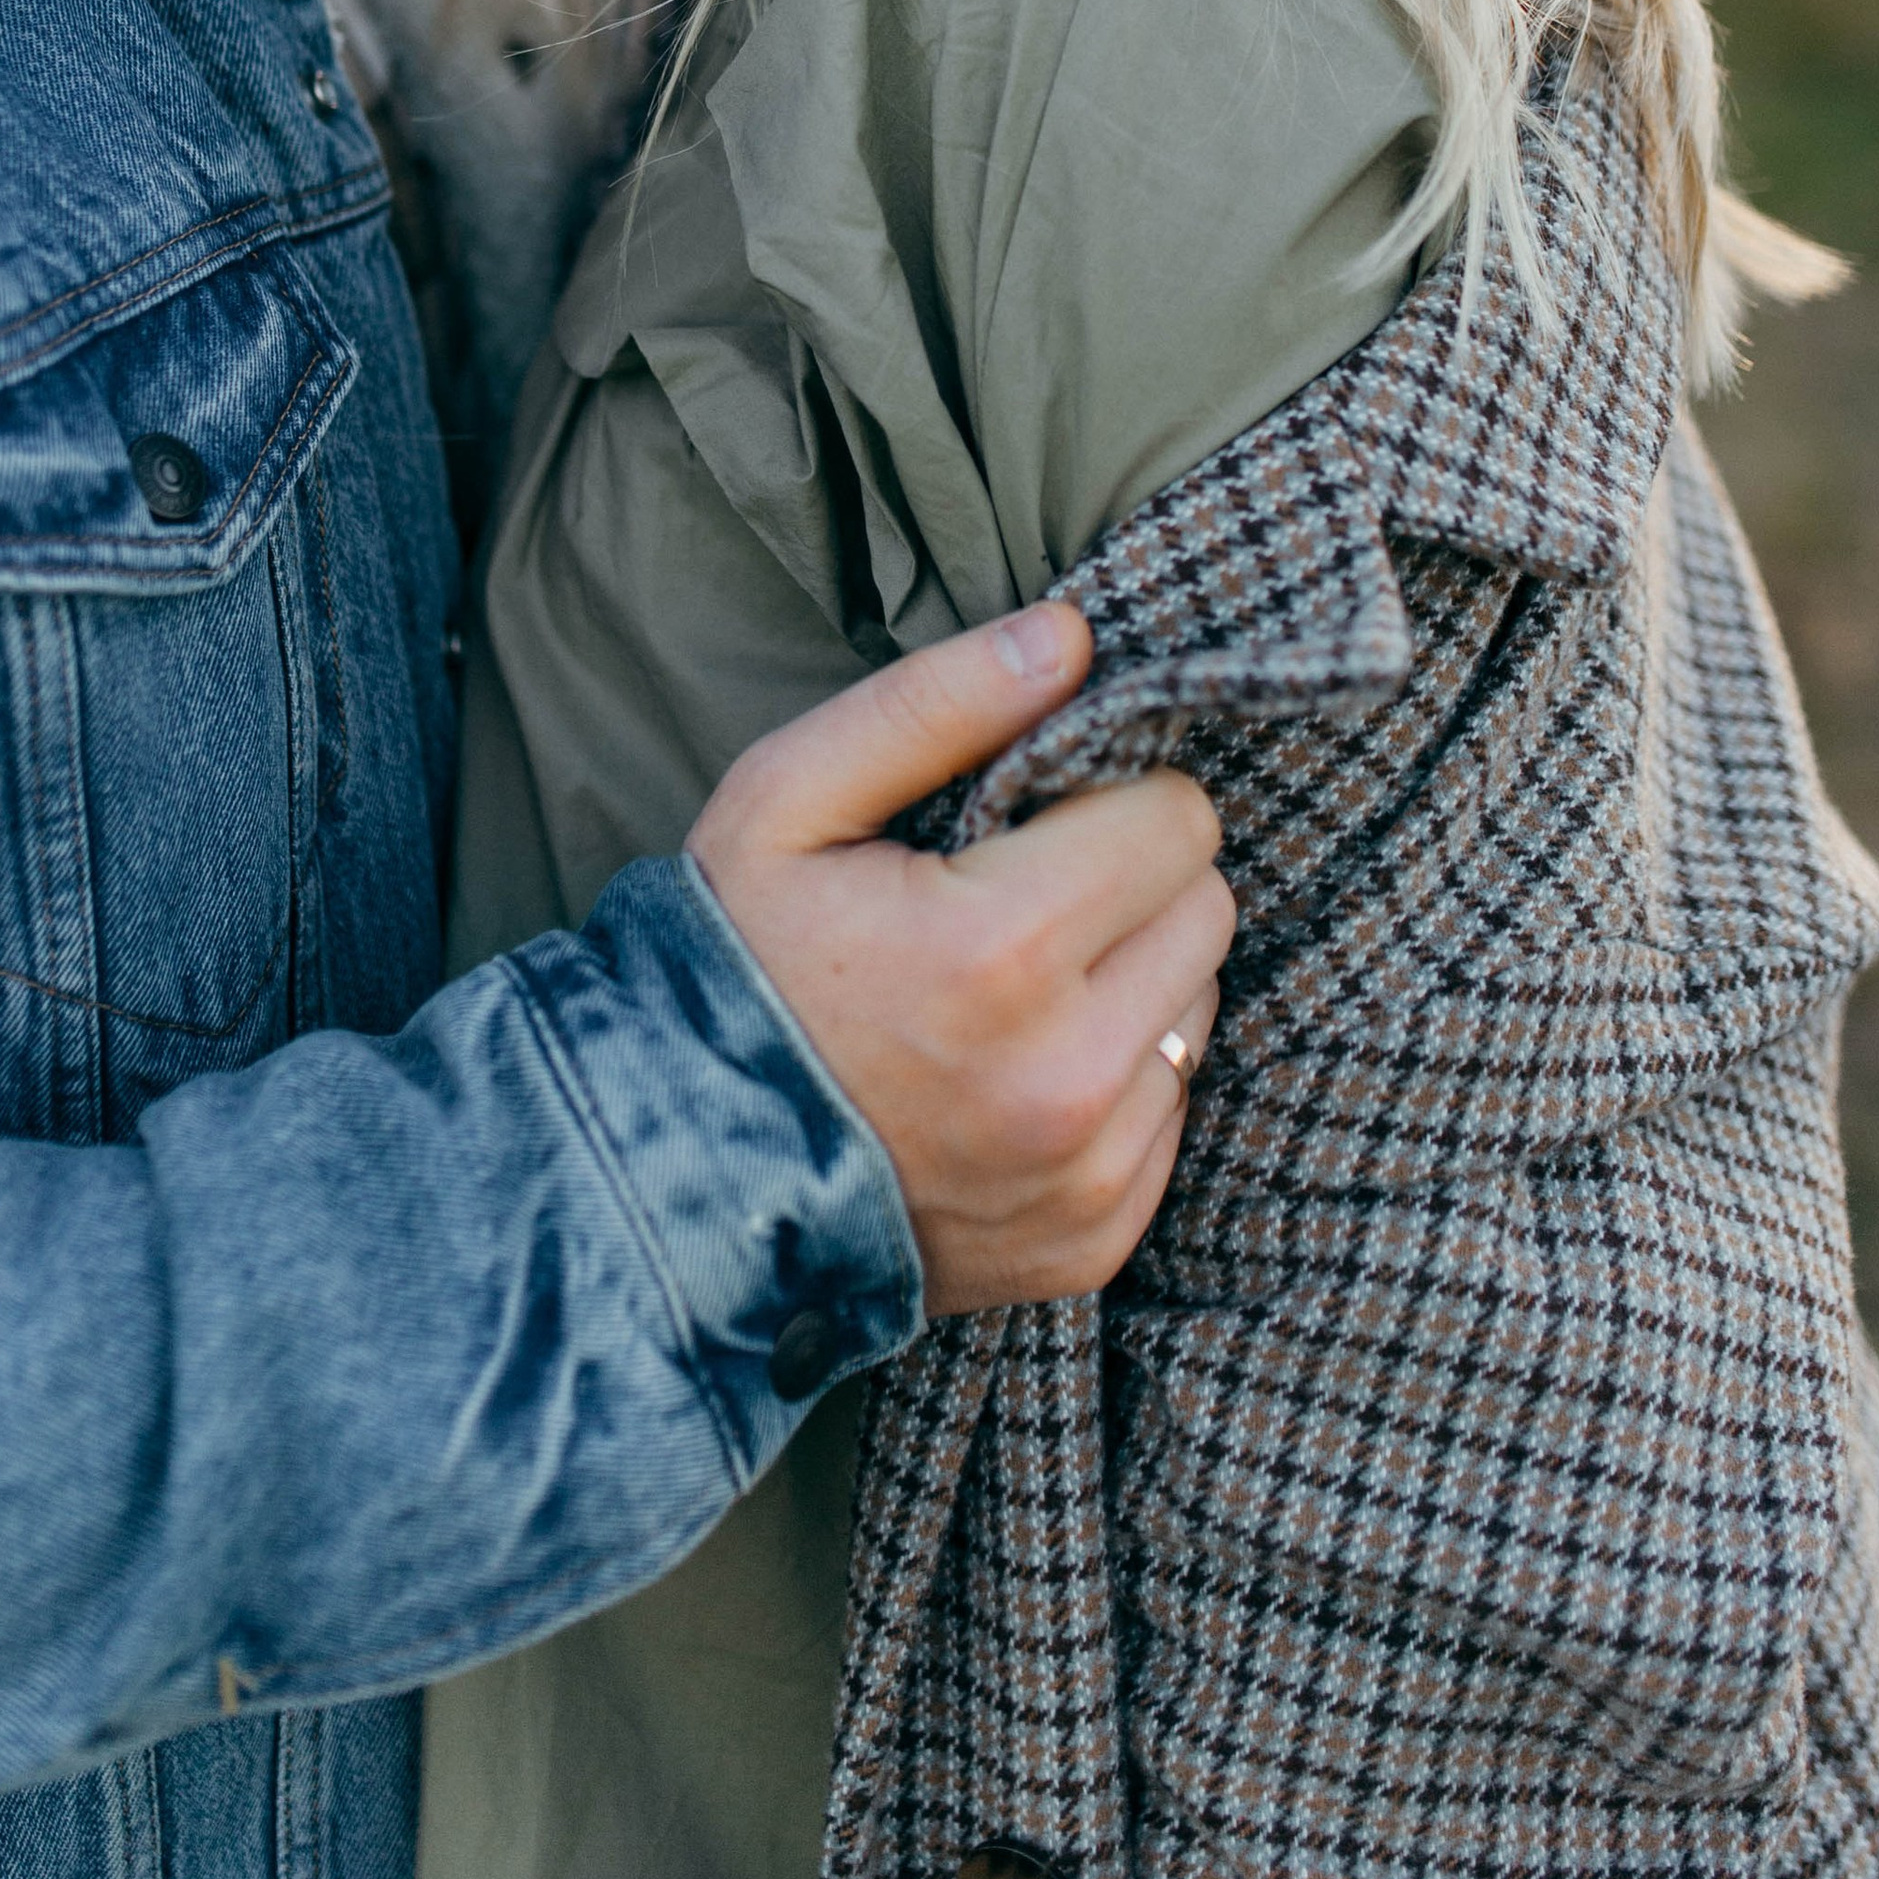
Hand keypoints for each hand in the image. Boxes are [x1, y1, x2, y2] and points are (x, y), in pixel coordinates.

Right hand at [687, 606, 1231, 1316]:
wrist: (671, 1172)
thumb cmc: (733, 961)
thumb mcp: (789, 799)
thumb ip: (935, 703)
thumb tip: (1070, 635)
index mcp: (996, 951)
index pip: (1175, 821)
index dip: (1110, 796)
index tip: (1040, 816)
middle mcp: (1062, 1078)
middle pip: (1206, 912)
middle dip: (1134, 881)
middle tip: (1027, 894)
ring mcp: (1083, 1175)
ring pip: (1198, 1010)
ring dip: (1134, 981)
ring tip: (1014, 988)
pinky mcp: (1094, 1243)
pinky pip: (1173, 1113)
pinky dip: (1117, 1081)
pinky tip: (1016, 1072)